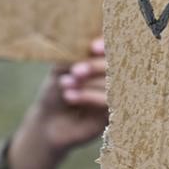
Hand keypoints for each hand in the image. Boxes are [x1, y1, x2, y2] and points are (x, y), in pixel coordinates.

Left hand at [8, 37, 107, 168]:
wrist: (49, 123)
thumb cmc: (55, 92)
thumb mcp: (62, 69)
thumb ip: (77, 57)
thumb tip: (90, 47)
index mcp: (103, 61)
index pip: (115, 47)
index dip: (108, 45)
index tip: (93, 48)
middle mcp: (114, 76)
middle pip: (118, 64)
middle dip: (96, 66)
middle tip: (76, 71)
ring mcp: (117, 95)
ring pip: (115, 82)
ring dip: (90, 82)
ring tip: (65, 84)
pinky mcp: (114, 113)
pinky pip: (110, 101)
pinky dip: (90, 96)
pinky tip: (70, 96)